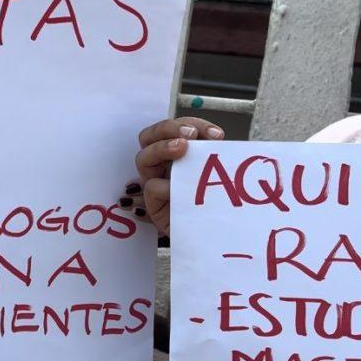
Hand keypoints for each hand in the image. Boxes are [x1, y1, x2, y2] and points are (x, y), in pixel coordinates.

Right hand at [119, 118, 223, 234]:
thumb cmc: (218, 203)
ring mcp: (154, 183)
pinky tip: (180, 190)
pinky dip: (165, 185)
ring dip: (161, 148)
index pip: (176, 129)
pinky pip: (152, 188)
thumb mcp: (218, 175)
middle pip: (149, 136)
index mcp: (176, 153)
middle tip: (190, 136)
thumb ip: (214, 157)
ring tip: (182, 148)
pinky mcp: (153, 206)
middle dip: (169, 129)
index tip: (217, 135)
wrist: (217, 235)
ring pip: (142, 158)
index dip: (193, 125)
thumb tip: (217, 141)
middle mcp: (161, 165)